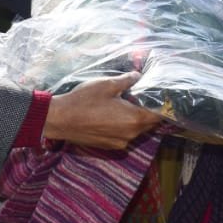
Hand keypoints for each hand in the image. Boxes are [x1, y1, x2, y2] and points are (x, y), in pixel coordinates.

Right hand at [44, 72, 159, 149]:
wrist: (60, 120)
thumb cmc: (84, 100)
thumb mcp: (107, 84)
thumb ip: (127, 81)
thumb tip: (138, 76)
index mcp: (134, 119)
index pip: (159, 116)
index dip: (162, 107)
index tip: (160, 97)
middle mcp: (130, 135)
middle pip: (148, 125)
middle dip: (148, 112)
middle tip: (141, 97)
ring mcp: (119, 143)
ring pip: (136, 131)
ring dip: (135, 120)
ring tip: (125, 105)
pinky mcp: (108, 146)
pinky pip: (123, 136)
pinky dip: (123, 127)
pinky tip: (112, 116)